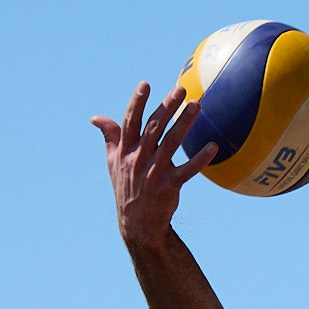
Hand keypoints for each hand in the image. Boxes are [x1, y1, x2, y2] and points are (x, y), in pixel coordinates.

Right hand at [89, 82, 217, 248]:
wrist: (137, 224)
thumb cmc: (127, 188)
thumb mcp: (113, 163)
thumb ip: (110, 137)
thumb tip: (95, 118)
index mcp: (125, 151)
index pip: (130, 122)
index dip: (137, 103)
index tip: (145, 84)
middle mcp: (139, 159)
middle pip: (154, 128)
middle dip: (167, 107)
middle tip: (180, 89)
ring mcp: (154, 172)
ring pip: (171, 143)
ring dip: (185, 124)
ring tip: (197, 106)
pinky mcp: (170, 186)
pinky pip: (187, 170)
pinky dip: (200, 159)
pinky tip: (213, 146)